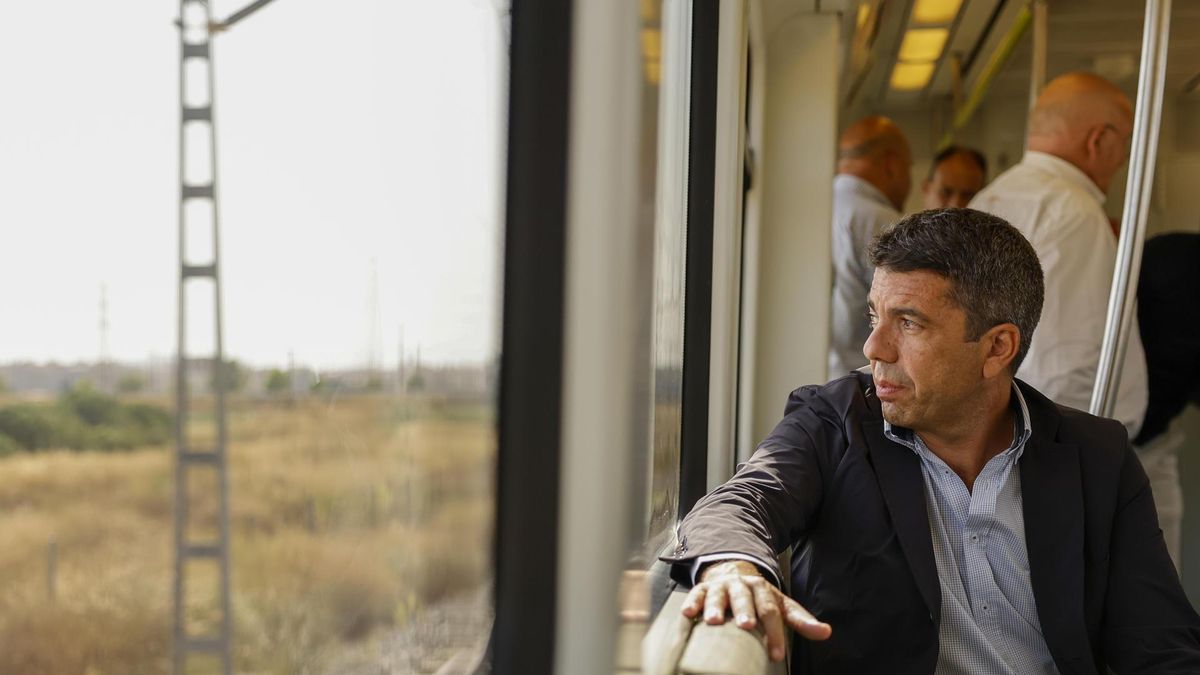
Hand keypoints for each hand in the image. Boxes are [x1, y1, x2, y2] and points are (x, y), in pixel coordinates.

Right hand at [681, 560, 831, 661]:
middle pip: (744, 599)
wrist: (733, 571)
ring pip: (718, 595)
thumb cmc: (759, 597)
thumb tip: (826, 632)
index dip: (774, 631)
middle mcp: (742, 586)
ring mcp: (721, 586)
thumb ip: (801, 620)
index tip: (777, 653)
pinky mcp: (703, 589)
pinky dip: (692, 603)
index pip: (771, 610)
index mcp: (763, 589)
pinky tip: (688, 613)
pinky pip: (696, 594)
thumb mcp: (781, 605)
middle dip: (745, 611)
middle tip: (746, 626)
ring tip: (713, 621)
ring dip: (715, 607)